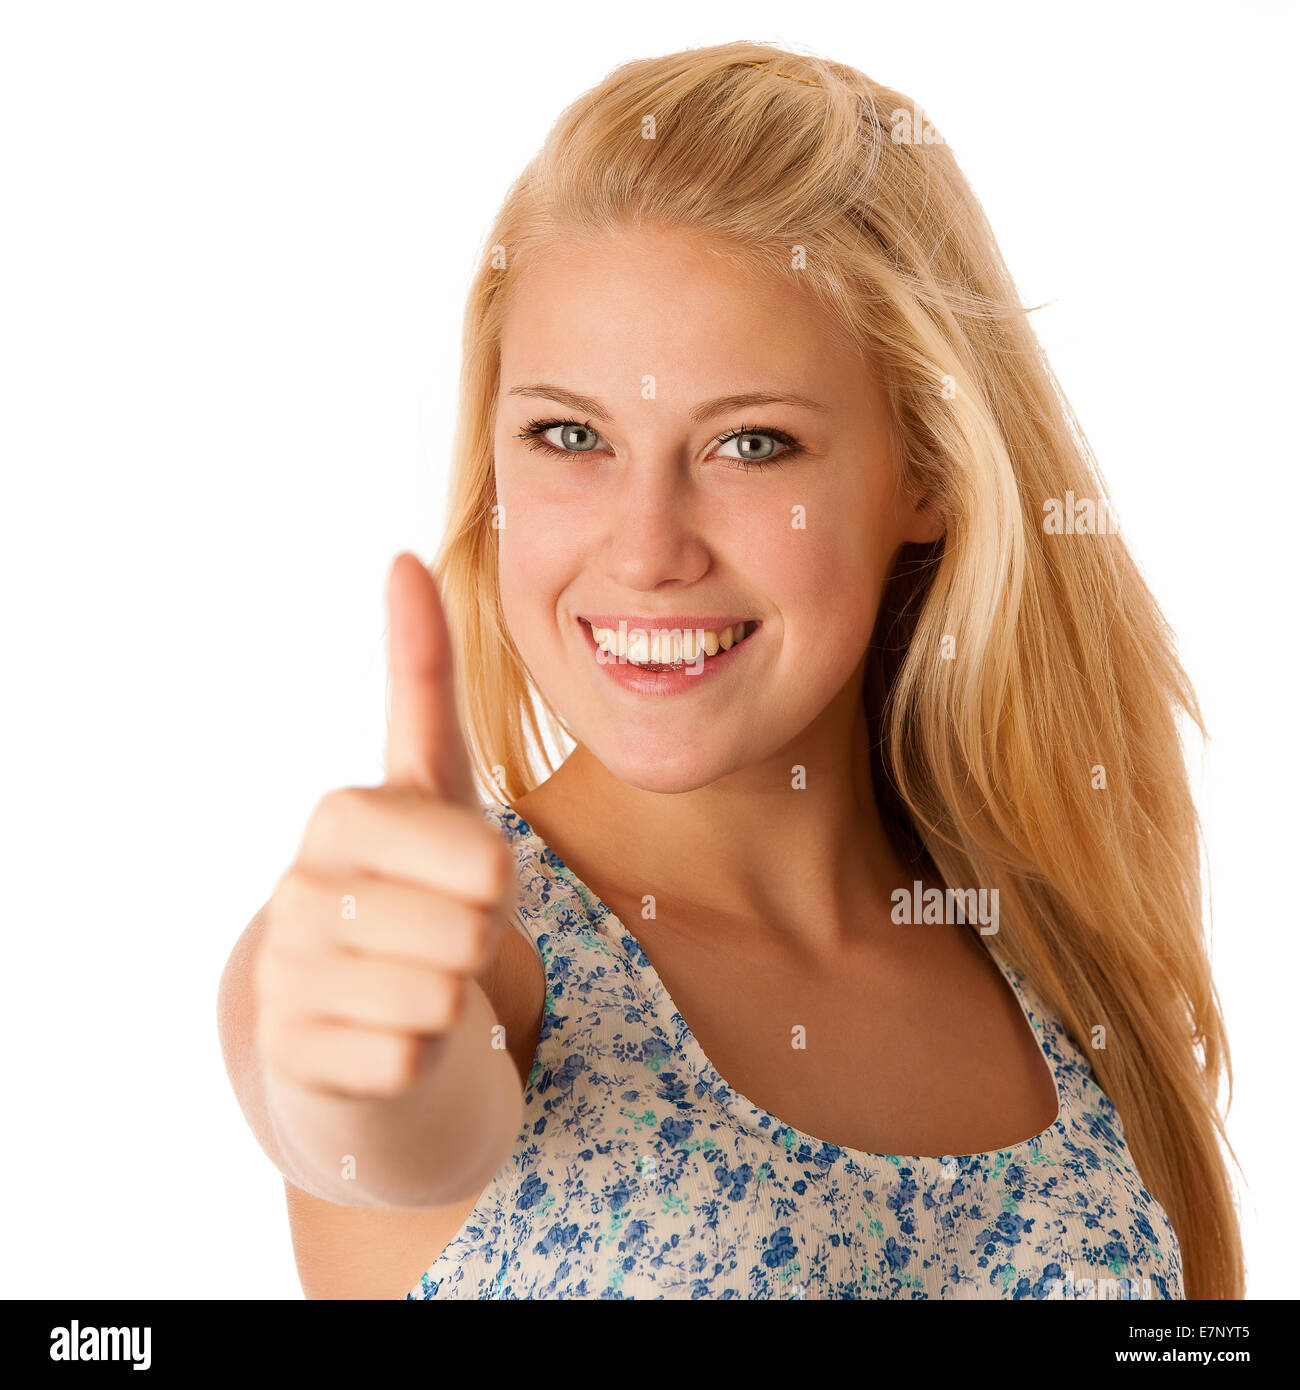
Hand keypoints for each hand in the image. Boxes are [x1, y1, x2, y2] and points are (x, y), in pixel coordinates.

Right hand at [253, 552, 514, 1097]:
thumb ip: (421, 675)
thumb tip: (402, 554)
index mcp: (341, 816)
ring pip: (446, 999)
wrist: (353, 1006)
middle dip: (480, 940)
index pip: (485, 859)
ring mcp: (287, 978)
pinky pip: (414, 1062)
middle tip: (439, 935)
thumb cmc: (413, 884)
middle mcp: (298, 892)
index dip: (494, 880)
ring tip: (413, 978)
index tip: (456, 878)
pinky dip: (422, 1058)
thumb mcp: (430, 783)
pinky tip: (386, 1033)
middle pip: (474, 929)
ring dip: (452, 997)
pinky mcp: (293, 1058)